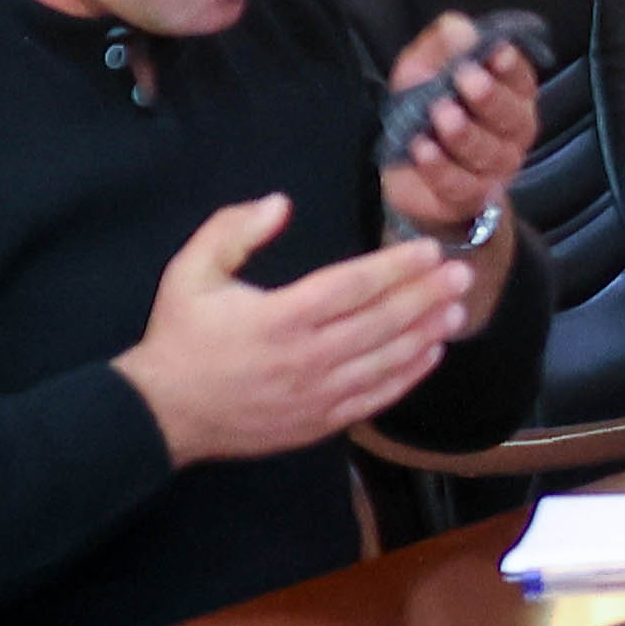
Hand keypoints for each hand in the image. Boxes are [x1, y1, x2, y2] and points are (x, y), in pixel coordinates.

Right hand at [116, 193, 491, 467]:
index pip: (353, 286)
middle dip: (426, 295)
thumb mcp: (189, 272)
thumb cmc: (180, 337)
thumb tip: (280, 203)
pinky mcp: (320, 422)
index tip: (428, 249)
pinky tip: (431, 354)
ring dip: (427, 333)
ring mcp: (317, 394)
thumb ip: (231, 231)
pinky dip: (408, 376)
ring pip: (387, 361)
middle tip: (461, 273)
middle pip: (382, 322)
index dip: (396, 266)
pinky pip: (376, 398)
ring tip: (457, 309)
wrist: (163, 413)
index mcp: (279, 317)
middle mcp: (306, 357)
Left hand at [374, 14, 537, 246]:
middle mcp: (513, 132)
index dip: (511, 66)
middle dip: (490, 97)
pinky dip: (441, 167)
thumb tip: (461, 28)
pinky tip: (422, 148)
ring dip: (464, 132)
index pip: (522, 79)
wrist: (408, 170)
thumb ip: (442, 44)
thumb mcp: (424, 67)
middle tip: (466, 78)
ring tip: (439, 114)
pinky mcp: (470, 196)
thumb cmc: (424, 109)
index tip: (495, 52)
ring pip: (488, 151)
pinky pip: (462, 185)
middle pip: (513, 116)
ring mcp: (496, 168)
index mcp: (511, 95)